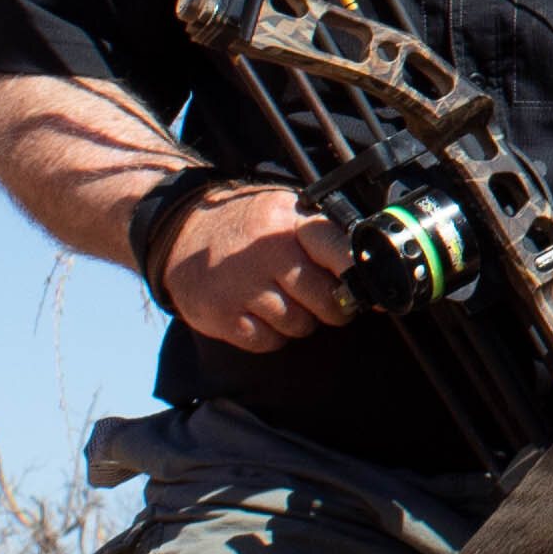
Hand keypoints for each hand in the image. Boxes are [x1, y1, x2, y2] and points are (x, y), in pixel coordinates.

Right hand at [158, 189, 357, 349]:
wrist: (180, 233)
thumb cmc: (244, 226)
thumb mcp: (283, 211)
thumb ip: (321, 235)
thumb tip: (366, 265)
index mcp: (288, 222)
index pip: (340, 252)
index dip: (359, 277)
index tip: (372, 292)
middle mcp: (266, 253)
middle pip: (326, 299)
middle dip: (331, 306)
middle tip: (321, 299)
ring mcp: (243, 286)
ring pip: (299, 324)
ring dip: (298, 320)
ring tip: (280, 299)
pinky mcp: (223, 315)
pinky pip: (269, 342)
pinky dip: (270, 334)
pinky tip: (259, 312)